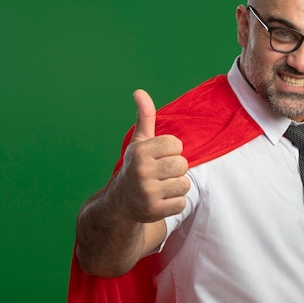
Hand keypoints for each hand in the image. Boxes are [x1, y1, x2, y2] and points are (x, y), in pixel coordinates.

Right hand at [108, 89, 189, 222]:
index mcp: (140, 151)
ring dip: (176, 187)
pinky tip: (160, 201)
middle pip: (183, 165)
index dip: (172, 152)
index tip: (159, 158)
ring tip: (160, 188)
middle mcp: (141, 171)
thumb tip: (140, 91)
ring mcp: (147, 192)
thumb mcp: (139, 142)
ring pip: (184, 184)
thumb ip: (145, 117)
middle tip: (160, 175)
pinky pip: (181, 203)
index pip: (177, 145)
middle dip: (175, 170)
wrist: (119, 204)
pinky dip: (174, 203)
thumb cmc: (135, 167)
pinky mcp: (153, 211)